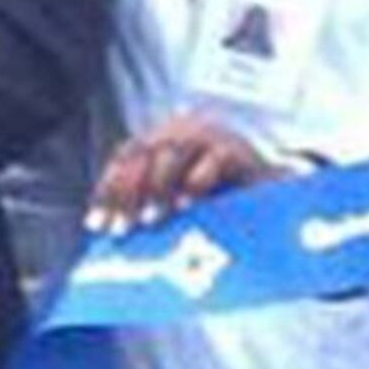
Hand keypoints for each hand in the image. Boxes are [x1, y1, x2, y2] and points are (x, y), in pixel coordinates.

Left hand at [87, 113, 275, 234]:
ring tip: (150, 221)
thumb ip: (150, 207)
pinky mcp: (234, 148)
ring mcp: (206, 135)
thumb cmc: (217, 201)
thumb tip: (111, 236)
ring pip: (170, 154)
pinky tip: (187, 207)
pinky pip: (211, 161)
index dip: (107, 193)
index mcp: (158, 141)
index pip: (122, 161)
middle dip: (126, 194)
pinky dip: (195, 184)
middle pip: (140, 155)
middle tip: (121, 230)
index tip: (96, 226)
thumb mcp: (176, 200)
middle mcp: (177, 133)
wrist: (272, 192)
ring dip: (157, 189)